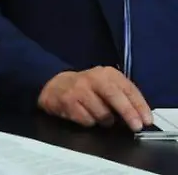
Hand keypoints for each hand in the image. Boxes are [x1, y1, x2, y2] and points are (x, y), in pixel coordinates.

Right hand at [38, 67, 153, 130]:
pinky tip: (85, 115)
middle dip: (128, 114)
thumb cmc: (87, 89)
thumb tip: (139, 116)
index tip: (146, 120)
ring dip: (105, 121)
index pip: (128, 89)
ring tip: (100, 116)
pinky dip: (89, 122)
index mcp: (107, 73)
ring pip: (102, 113)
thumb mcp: (106, 86)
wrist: (53, 85)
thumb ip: (123, 97)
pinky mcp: (67, 101)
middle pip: (115, 97)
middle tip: (136, 126)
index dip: (140, 106)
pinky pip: (87, 120)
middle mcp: (93, 78)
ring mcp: (78, 89)